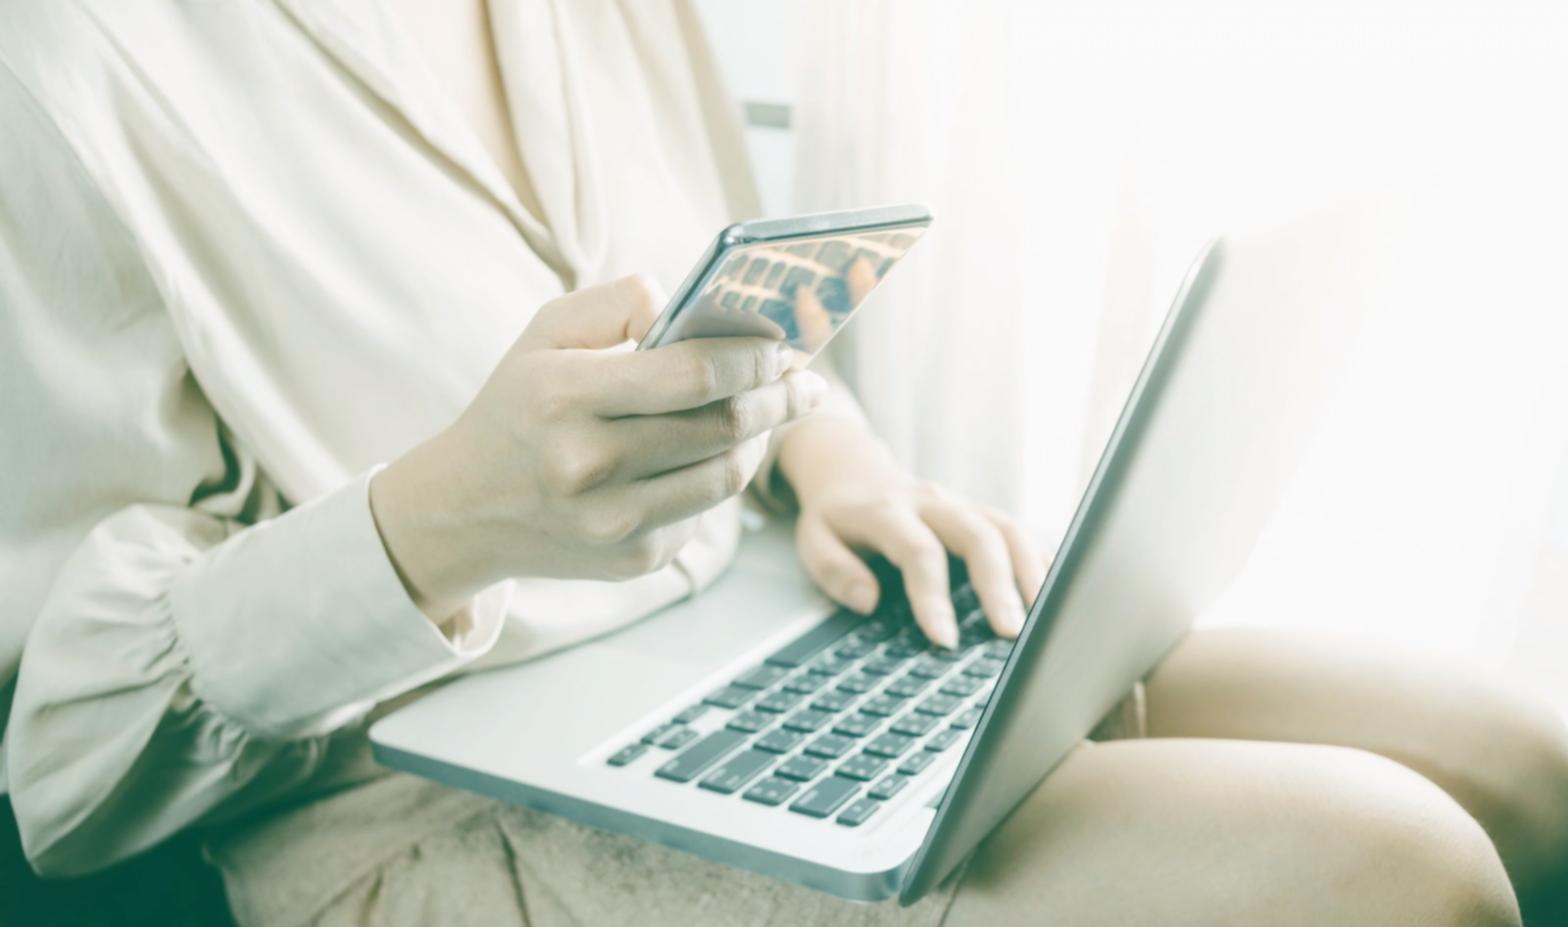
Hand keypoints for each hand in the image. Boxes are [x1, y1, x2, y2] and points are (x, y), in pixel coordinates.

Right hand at [372, 275, 826, 619]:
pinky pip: (705, 512)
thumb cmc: (520, 404)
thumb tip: (696, 308)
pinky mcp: (634, 560)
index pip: (692, 375)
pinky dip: (717, 478)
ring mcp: (613, 522)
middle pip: (723, 427)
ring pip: (727, 474)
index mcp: (564, 396)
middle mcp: (588, 465)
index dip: (753, 358)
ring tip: (769, 410)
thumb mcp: (546, 332)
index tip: (781, 346)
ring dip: (759, 438)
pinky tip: (711, 454)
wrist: (466, 510)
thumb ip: (618, 301)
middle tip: (803, 381)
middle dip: (777, 398)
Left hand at [778, 417, 1047, 648]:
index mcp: (887, 510)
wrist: (854, 472)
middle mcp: (931, 502)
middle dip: (999, 583)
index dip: (932, 596)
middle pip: (978, 532)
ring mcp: (961, 503)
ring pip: (1008, 527)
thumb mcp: (812, 541)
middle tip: (1012, 633)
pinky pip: (1020, 531)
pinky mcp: (980, 512)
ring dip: (1032, 572)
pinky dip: (1041, 561)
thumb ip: (834, 571)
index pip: (918, 550)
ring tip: (1047, 619)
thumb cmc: (836, 518)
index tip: (945, 641)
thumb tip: (868, 601)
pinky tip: (1056, 595)